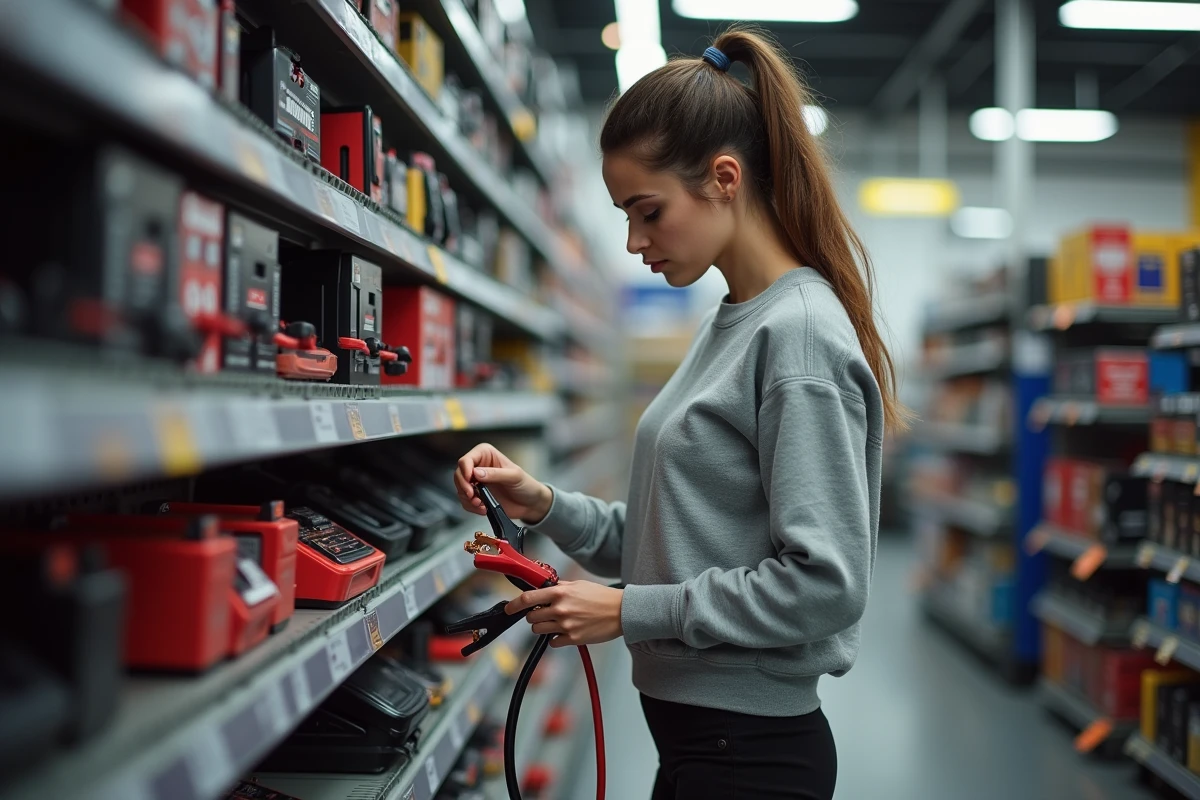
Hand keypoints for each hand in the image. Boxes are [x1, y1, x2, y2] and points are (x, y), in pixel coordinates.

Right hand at [454, 443, 553, 523]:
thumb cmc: (526, 485)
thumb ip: (495, 474)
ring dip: (468, 499)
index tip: (470, 480)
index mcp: (486, 454)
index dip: (465, 470)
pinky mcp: (477, 496)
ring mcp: (476, 482)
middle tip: (473, 495)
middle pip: (459, 474)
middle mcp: (478, 466)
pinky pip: (465, 501)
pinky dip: (471, 507)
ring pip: (460, 489)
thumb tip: (477, 473)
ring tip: (481, 504)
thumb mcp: (514, 476)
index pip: (467, 459)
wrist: (530, 504)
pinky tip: (483, 508)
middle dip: (464, 486)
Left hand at [506, 581, 623, 647]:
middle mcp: (560, 609)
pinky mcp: (573, 639)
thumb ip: (559, 587)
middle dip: (535, 616)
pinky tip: (567, 631)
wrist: (621, 612)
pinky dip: (556, 638)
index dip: (514, 605)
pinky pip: (553, 642)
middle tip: (545, 614)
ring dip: (544, 627)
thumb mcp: (578, 585)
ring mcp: (566, 625)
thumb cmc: (601, 597)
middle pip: (531, 618)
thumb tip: (543, 587)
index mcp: (560, 593)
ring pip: (539, 630)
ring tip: (557, 622)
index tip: (509, 609)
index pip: (528, 598)